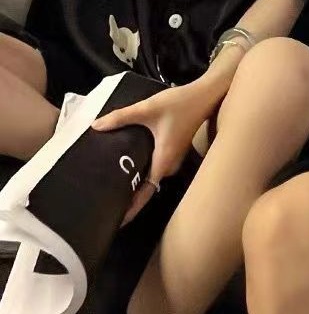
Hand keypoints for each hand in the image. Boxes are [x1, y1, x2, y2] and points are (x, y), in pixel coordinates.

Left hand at [92, 81, 216, 224]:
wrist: (205, 94)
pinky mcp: (174, 149)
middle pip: (146, 186)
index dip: (132, 209)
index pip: (146, 193)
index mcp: (163, 161)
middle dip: (128, 194)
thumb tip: (95, 127)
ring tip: (111, 180)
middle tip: (103, 197)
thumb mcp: (147, 108)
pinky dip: (142, 167)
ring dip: (135, 179)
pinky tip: (128, 158)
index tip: (115, 222)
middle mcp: (170, 164)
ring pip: (151, 174)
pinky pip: (155, 165)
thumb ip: (121, 117)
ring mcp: (173, 157)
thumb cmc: (179, 104)